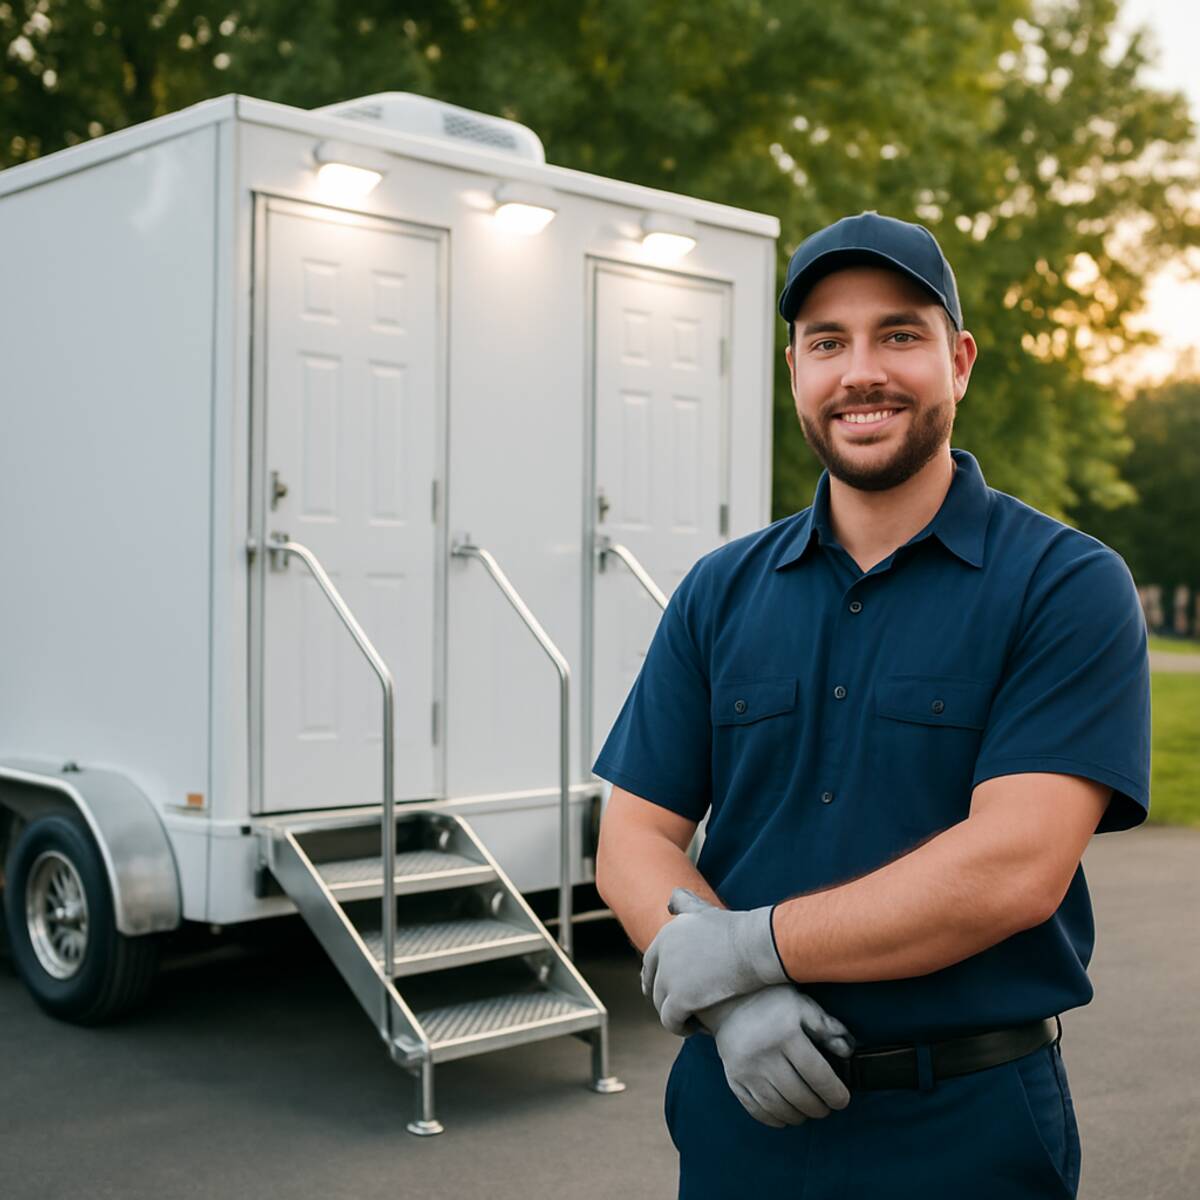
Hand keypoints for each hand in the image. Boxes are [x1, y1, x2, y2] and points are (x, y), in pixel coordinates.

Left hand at [641, 887, 788, 1035]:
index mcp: (666, 934)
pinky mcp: (679, 1000)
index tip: (670, 992)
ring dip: (675, 1015)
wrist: (754, 946)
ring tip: (693, 1020)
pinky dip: (681, 1027)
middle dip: (664, 999)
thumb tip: (670, 901)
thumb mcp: (704, 911)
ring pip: (662, 1006)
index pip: (650, 962)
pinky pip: (670, 1022)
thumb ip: (685, 904)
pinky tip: (697, 1029)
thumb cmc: (738, 930)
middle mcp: (662, 954)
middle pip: (653, 986)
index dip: (656, 979)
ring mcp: (668, 977)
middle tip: (682, 1010)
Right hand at [701, 986, 856, 1127]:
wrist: (728, 1001)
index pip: (818, 1075)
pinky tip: (784, 1116)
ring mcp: (746, 1069)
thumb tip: (846, 1052)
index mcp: (786, 1034)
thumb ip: (827, 1027)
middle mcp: (764, 1054)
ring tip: (807, 1111)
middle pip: (799, 1096)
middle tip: (826, 1107)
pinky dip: (773, 1119)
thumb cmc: (772, 1002)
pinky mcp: (733, 1078)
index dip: (835, 1093)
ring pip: (778, 1107)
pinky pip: (756, 1109)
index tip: (842, 1100)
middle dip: (818, 1108)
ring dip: (798, 1116)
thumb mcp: (802, 1006)